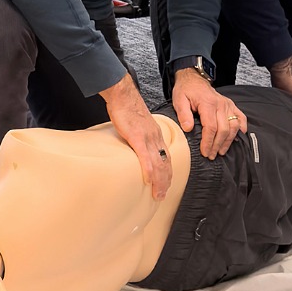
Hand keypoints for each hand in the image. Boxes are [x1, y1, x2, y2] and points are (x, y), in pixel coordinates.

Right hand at [100, 72, 170, 199]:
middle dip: (166, 182)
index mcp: (156, 135)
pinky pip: (145, 157)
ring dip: (160, 182)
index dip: (167, 174)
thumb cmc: (127, 108)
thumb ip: (139, 137)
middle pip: (166, 164)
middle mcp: (155, 138)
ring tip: (157, 194)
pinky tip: (149, 180)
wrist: (123, 94)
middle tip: (162, 196)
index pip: (166, 158)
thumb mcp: (138, 124)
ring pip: (158, 164)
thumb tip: (135, 147)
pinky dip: (149, 170)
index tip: (166, 185)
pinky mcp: (136, 137)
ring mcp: (147, 138)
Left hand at [172, 70, 245, 159]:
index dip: (208, 142)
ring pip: (234, 126)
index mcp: (208, 103)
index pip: (211, 127)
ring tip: (221, 151)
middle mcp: (221, 104)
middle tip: (211, 156)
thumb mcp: (179, 100)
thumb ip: (183, 114)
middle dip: (217, 145)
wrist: (194, 79)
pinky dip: (241, 128)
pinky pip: (241, 118)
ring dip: (228, 141)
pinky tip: (237, 138)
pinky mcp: (231, 105)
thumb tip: (188, 128)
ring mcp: (228, 105)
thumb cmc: (186, 90)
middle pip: (223, 129)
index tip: (205, 152)